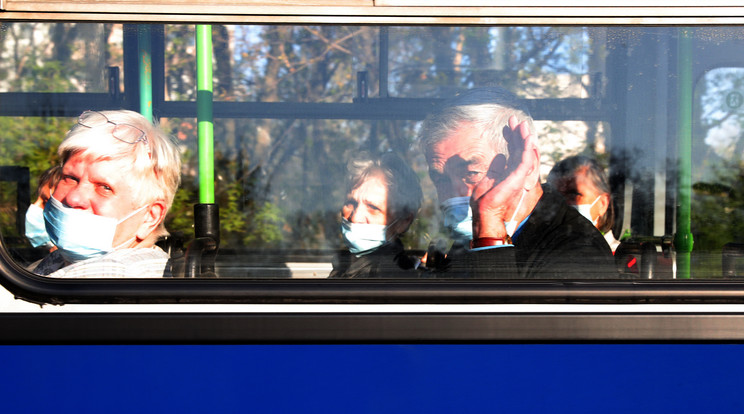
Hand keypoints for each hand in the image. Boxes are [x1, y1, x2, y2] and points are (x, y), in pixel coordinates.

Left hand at [470, 115, 537, 238]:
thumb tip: (500, 156)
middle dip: (518, 134)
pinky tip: (527, 137)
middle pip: (520, 150)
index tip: (507, 126)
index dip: (511, 139)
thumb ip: (496, 169)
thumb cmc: (485, 202)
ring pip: (525, 153)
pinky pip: (526, 160)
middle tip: (514, 119)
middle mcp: (517, 174)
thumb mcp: (488, 181)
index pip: (513, 153)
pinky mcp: (519, 179)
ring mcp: (520, 177)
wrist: (485, 215)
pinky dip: (527, 148)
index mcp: (510, 174)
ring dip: (524, 137)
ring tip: (521, 124)